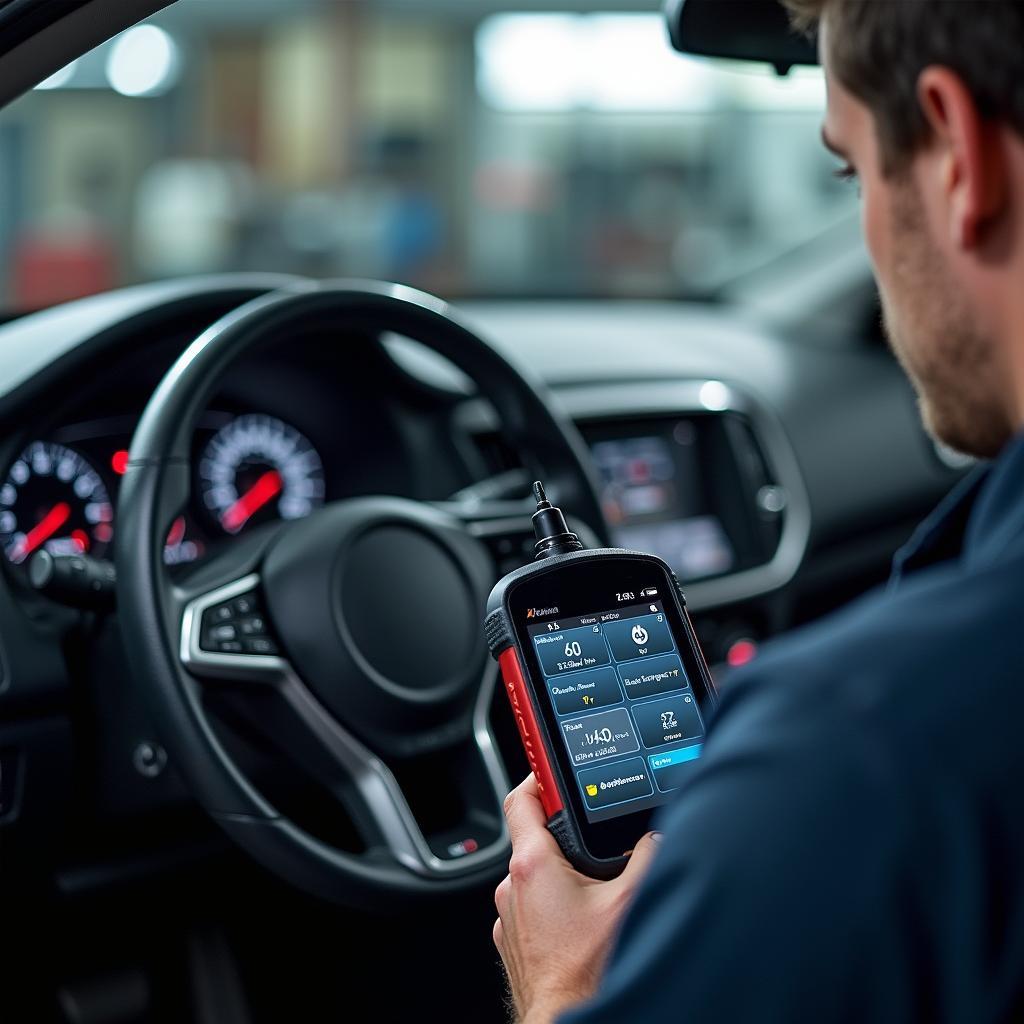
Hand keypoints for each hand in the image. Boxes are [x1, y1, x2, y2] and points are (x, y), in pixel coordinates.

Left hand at [493, 774, 661, 1023]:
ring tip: (596, 888)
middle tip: (596, 838)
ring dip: (563, 874)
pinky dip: (555, 905)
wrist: (565, 1020)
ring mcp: (510, 916)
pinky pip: (533, 908)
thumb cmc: (586, 972)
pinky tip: (583, 921)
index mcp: (532, 866)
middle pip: (534, 839)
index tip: (552, 769)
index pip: (522, 800)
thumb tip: (656, 835)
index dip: (538, 777)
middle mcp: (512, 887)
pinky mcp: (515, 941)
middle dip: (566, 835)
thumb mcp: (629, 902)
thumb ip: (646, 856)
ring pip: (536, 877)